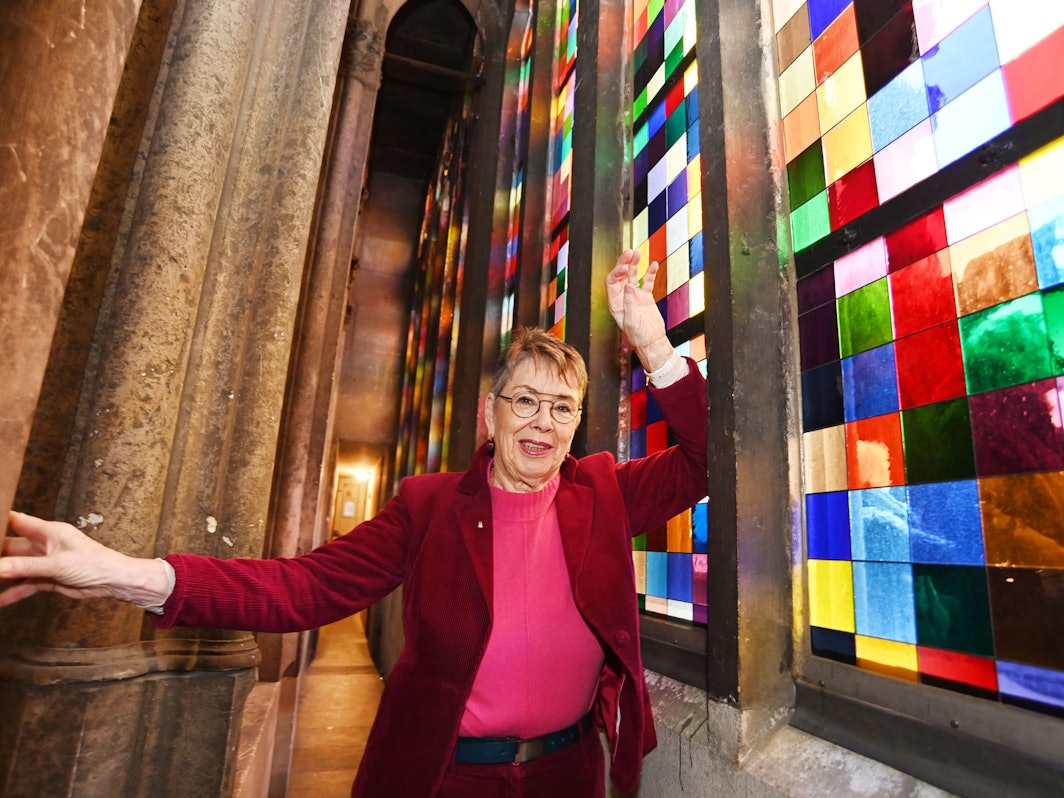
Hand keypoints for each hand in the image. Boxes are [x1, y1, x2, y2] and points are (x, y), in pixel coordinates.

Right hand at [0, 511, 169, 608]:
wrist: (113, 582)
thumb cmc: (94, 564)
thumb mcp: (57, 564)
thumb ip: (25, 566)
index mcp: (48, 532)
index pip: (16, 521)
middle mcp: (44, 545)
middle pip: (11, 546)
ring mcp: (44, 562)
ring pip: (15, 567)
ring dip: (1, 574)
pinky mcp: (47, 578)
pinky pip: (25, 584)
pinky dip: (12, 593)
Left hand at [605, 250, 671, 370]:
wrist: (652, 342)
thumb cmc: (639, 336)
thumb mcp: (632, 320)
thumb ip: (630, 303)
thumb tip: (628, 285)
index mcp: (615, 303)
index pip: (612, 282)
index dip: (616, 272)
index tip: (625, 266)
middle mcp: (623, 298)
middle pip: (620, 276)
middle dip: (624, 263)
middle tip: (630, 252)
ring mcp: (634, 296)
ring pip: (632, 276)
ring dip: (634, 264)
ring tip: (638, 254)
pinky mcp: (645, 297)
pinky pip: (646, 282)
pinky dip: (649, 273)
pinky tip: (653, 265)